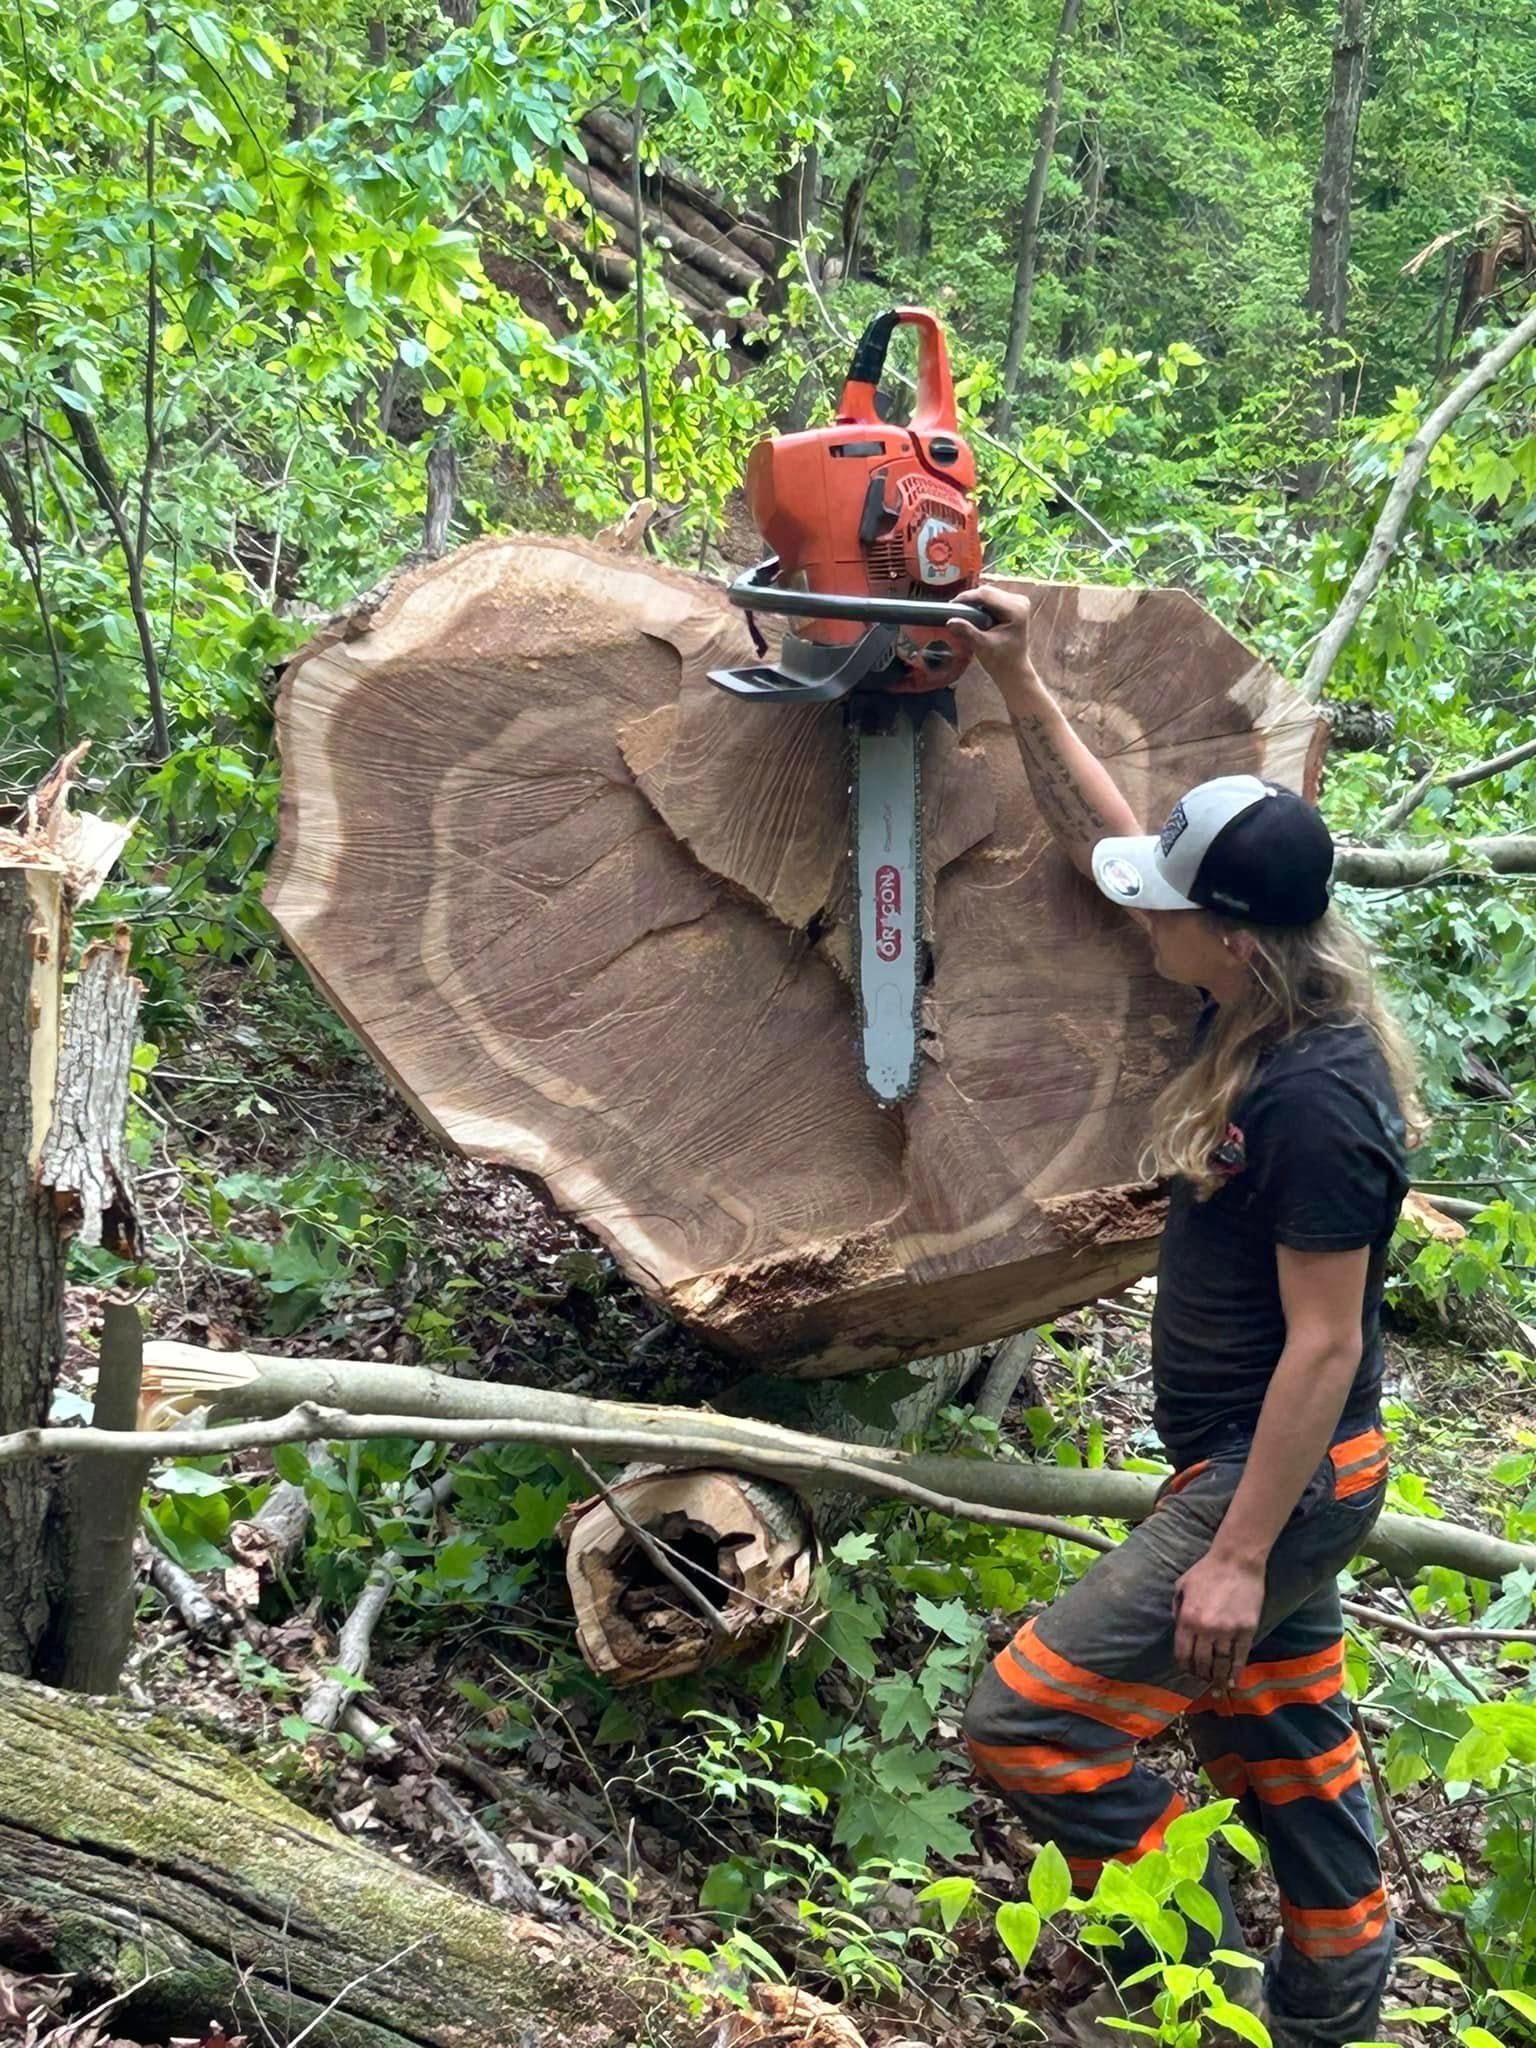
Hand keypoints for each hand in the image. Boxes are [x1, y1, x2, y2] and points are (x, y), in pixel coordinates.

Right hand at [950, 583, 1032, 682]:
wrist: (1013, 669)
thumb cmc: (1001, 661)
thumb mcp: (982, 646)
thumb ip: (967, 632)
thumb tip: (950, 621)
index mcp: (1016, 609)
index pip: (987, 595)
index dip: (967, 597)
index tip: (951, 603)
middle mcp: (1019, 601)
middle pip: (988, 591)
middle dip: (970, 599)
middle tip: (953, 609)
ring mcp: (1018, 602)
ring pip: (988, 593)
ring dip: (974, 601)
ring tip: (960, 612)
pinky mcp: (1013, 604)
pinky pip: (992, 598)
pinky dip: (980, 604)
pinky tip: (972, 614)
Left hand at [1173, 1550, 1265, 1690]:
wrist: (1237, 1561)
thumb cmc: (1207, 1571)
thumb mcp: (1182, 1586)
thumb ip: (1176, 1609)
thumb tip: (1176, 1628)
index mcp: (1187, 1619)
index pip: (1182, 1653)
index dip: (1184, 1666)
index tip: (1187, 1672)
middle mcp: (1206, 1629)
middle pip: (1201, 1662)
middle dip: (1200, 1674)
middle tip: (1202, 1681)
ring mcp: (1227, 1631)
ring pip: (1221, 1663)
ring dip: (1218, 1678)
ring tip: (1217, 1687)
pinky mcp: (1247, 1630)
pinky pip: (1240, 1656)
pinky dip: (1236, 1672)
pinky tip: (1233, 1681)